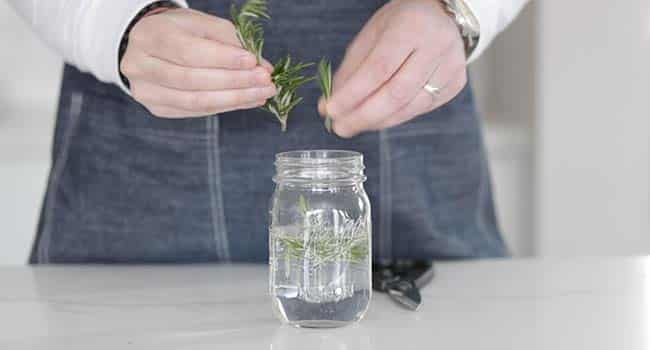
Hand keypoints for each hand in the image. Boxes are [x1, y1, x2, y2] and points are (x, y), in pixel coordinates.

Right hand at [120, 8, 275, 117]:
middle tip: (266, 82)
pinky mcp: (157, 108)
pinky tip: (247, 101)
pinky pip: (196, 111)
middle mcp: (140, 65)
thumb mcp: (203, 25)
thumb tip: (263, 68)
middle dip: (235, 82)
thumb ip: (232, 42)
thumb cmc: (180, 32)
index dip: (224, 60)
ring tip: (261, 94)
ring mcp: (146, 91)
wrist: (150, 45)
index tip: (254, 62)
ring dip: (235, 99)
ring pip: (195, 101)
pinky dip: (225, 107)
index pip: (190, 52)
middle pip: (193, 80)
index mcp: (150, 36)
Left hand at [321, 0, 466, 136]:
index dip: (353, 94)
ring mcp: (451, 67)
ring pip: (410, 107)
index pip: (378, 69)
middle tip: (340, 127)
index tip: (331, 110)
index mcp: (411, 26)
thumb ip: (351, 69)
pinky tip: (378, 118)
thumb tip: (329, 105)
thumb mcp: (372, 34)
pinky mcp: (456, 84)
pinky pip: (420, 109)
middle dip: (363, 116)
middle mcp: (436, 47)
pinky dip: (395, 117)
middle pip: (396, 94)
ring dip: (377, 122)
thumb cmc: (402, 23)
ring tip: (354, 125)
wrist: (444, 14)